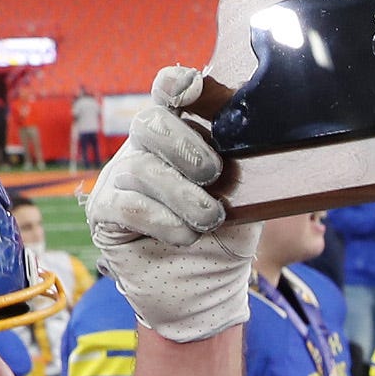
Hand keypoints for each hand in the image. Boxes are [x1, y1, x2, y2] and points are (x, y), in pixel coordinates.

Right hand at [85, 65, 259, 343]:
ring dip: (183, 196)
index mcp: (180, 135)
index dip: (175, 83)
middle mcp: (145, 150)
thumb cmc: (226, 239)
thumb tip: (269, 136)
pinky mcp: (105, 213)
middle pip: (149, 122)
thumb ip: (249, 164)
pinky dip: (162, 220)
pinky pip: (128, 204)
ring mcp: (120, 178)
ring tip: (209, 220)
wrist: (206, 292)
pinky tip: (184, 236)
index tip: (193, 88)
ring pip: (142, 168)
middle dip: (186, 146)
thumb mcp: (248, 196)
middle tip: (214, 175)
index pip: (168, 92)